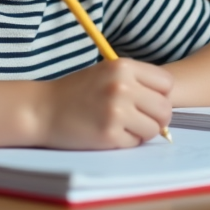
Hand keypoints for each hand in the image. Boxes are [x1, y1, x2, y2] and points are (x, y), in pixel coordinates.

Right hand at [34, 59, 173, 148]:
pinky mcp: (109, 134)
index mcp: (123, 66)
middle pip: (165, 109)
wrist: (42, 110)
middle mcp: (122, 87)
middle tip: (141, 120)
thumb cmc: (76, 92)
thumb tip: (167, 101)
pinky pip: (134, 143)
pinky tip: (109, 134)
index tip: (149, 101)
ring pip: (153, 129)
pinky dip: (126, 142)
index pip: (166, 83)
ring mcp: (116, 111)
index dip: (161, 95)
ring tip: (123, 126)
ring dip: (142, 132)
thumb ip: (136, 82)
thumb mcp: (107, 73)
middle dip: (157, 118)